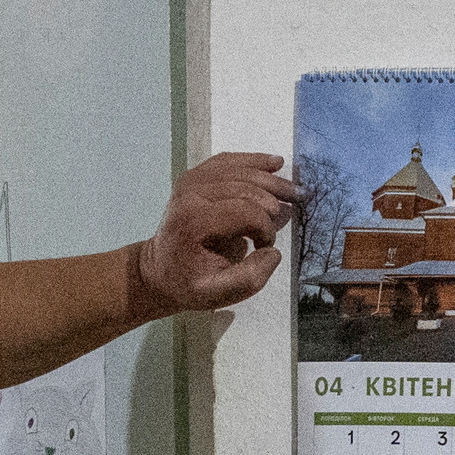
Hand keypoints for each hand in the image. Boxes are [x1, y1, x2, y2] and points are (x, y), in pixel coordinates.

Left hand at [130, 150, 302, 316]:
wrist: (159, 270)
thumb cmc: (188, 283)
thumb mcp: (217, 294)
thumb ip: (249, 278)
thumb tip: (273, 252)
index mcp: (194, 221)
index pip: (245, 211)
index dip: (265, 228)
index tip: (265, 246)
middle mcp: (190, 194)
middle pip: (246, 186)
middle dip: (273, 201)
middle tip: (292, 212)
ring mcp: (190, 182)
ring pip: (240, 170)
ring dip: (271, 179)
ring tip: (295, 191)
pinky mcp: (194, 177)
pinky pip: (228, 161)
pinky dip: (253, 161)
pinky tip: (275, 164)